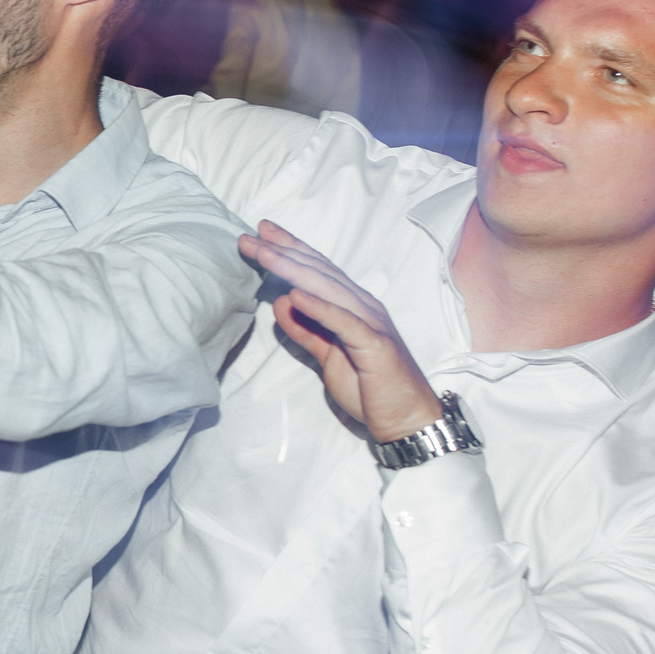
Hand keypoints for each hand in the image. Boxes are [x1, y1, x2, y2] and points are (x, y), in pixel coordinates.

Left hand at [240, 221, 442, 442]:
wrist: (405, 419)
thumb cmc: (369, 387)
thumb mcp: (326, 355)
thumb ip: (305, 330)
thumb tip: (281, 303)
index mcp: (352, 306)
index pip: (317, 270)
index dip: (289, 250)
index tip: (259, 234)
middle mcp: (363, 307)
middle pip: (318, 272)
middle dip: (283, 253)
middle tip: (249, 237)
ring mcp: (371, 323)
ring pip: (329, 289)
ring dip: (294, 270)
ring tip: (265, 254)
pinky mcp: (375, 346)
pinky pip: (344, 323)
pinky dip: (320, 307)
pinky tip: (295, 295)